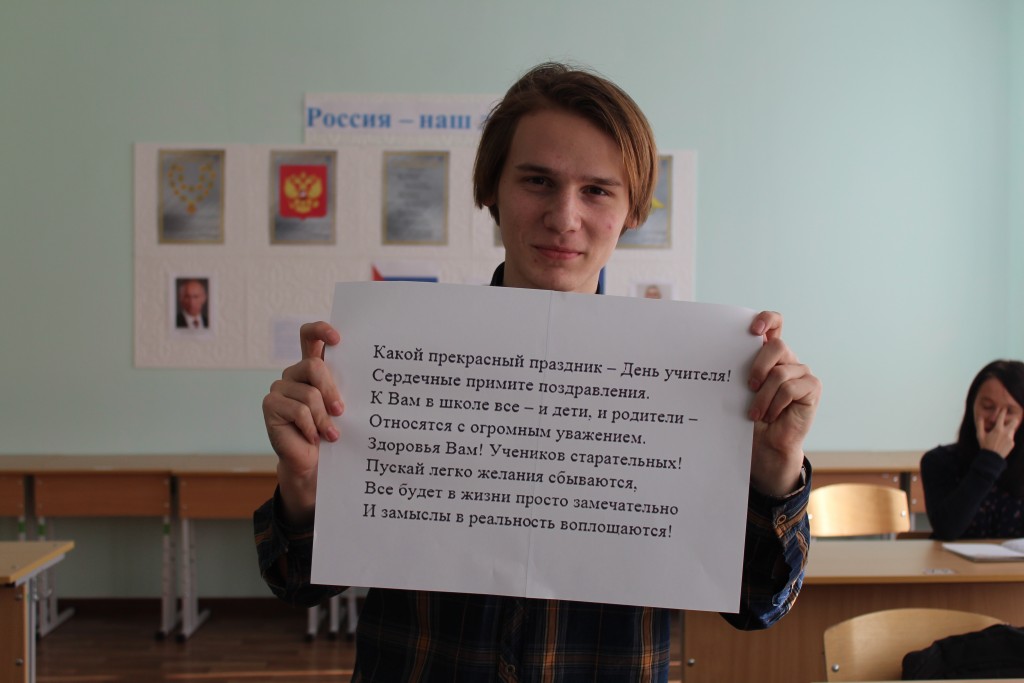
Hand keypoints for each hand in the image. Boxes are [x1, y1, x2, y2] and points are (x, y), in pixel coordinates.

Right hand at [261, 321, 343, 523]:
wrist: (314, 463)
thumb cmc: (332, 431)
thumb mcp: (341, 407)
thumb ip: (342, 387)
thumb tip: (362, 376)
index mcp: (313, 368)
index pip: (310, 336)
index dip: (321, 330)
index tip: (338, 339)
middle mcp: (295, 374)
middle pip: (314, 366)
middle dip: (331, 390)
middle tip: (341, 410)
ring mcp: (280, 388)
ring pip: (309, 394)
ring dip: (323, 417)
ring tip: (331, 434)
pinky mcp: (271, 405)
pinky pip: (298, 411)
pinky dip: (311, 427)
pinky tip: (313, 438)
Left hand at [746, 311, 820, 496]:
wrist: (764, 445)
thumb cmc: (750, 416)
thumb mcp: (740, 390)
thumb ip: (741, 369)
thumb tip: (721, 352)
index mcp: (768, 355)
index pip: (775, 324)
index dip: (766, 320)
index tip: (752, 330)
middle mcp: (787, 360)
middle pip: (777, 346)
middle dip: (758, 365)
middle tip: (748, 386)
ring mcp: (802, 373)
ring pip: (780, 373)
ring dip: (763, 396)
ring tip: (755, 413)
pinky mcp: (812, 388)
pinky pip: (791, 388)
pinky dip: (776, 404)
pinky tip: (771, 416)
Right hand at [977, 406, 1017, 457]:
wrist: (992, 458)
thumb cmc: (985, 446)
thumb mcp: (980, 435)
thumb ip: (980, 425)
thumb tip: (980, 417)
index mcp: (998, 429)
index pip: (1002, 417)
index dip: (1003, 411)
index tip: (1004, 408)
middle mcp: (1006, 433)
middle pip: (1014, 422)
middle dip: (1013, 419)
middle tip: (1010, 419)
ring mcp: (1010, 438)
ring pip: (1012, 430)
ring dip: (1008, 429)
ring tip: (1002, 432)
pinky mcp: (1012, 444)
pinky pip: (1011, 438)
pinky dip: (1007, 437)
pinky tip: (1001, 441)